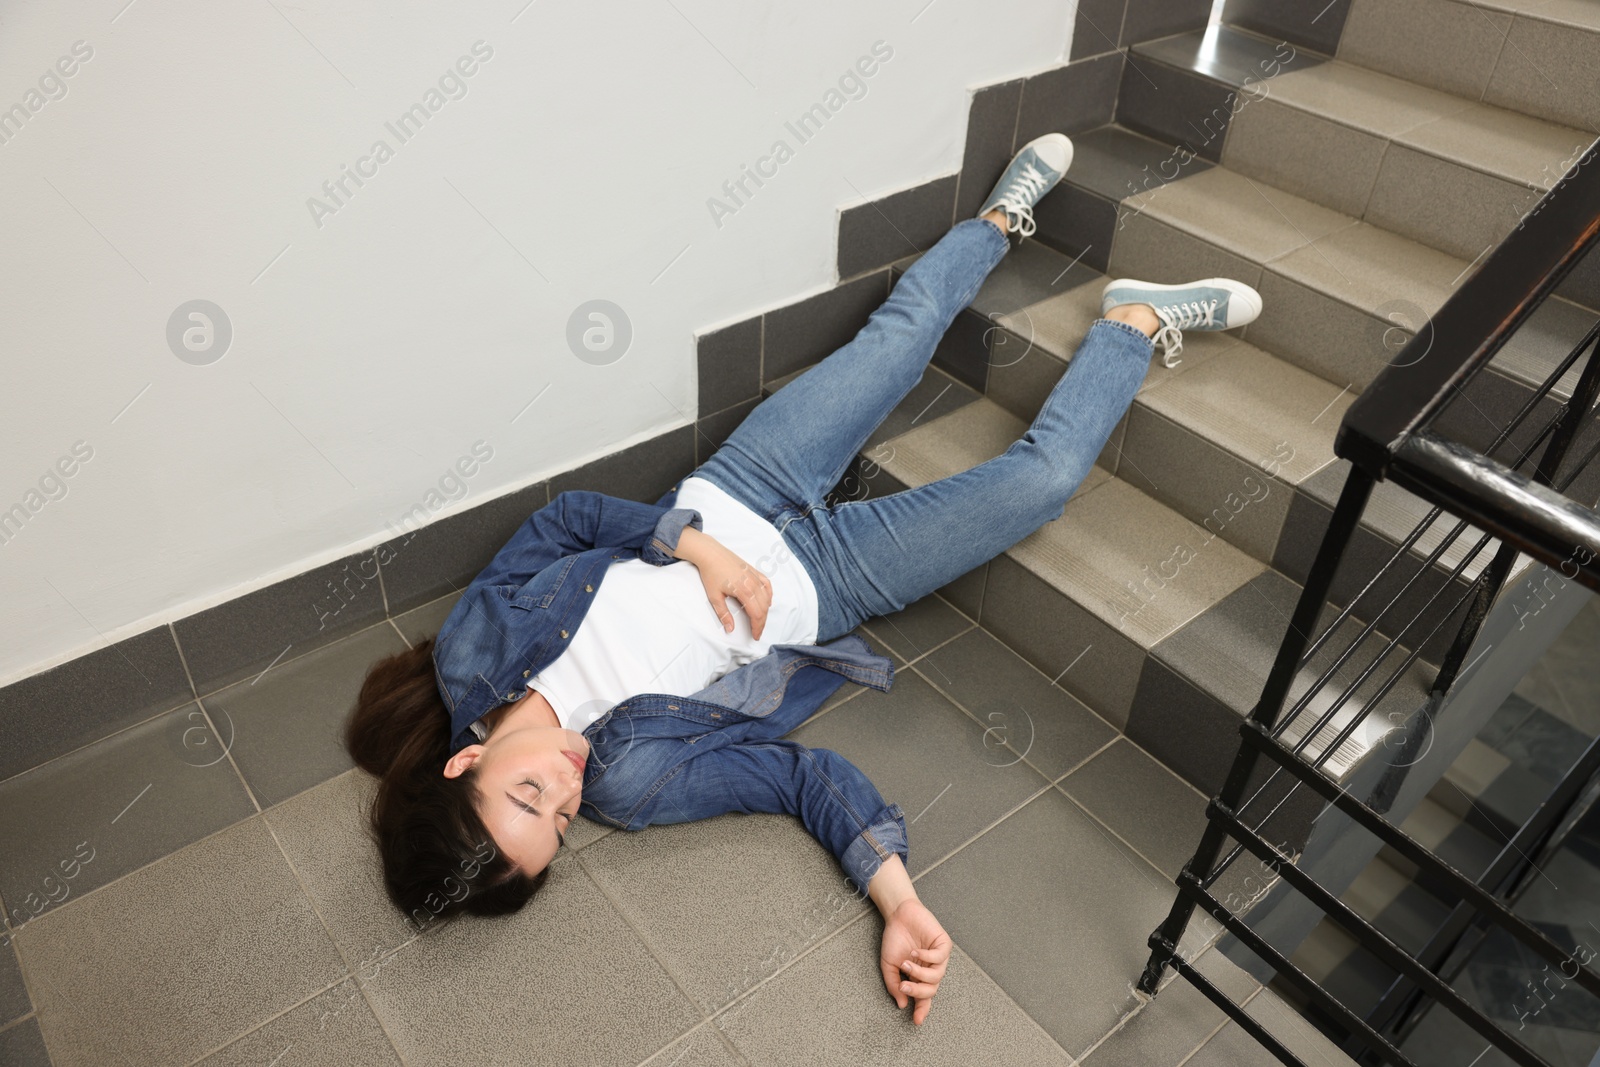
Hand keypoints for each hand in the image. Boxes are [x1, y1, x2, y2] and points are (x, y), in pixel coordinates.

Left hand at [681, 530, 772, 638]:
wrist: (710, 554)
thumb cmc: (711, 573)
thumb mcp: (714, 597)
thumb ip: (724, 614)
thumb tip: (730, 629)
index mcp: (744, 591)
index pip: (756, 614)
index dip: (757, 627)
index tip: (756, 636)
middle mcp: (753, 583)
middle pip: (763, 608)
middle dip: (762, 622)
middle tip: (757, 632)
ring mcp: (755, 576)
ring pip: (767, 597)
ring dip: (766, 611)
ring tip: (760, 620)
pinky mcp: (754, 571)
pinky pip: (767, 584)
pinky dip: (769, 594)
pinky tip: (768, 601)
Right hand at [879, 897, 951, 1024]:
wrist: (898, 914)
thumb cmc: (894, 938)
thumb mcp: (889, 965)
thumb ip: (893, 984)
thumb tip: (901, 1003)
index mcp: (919, 976)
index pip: (924, 997)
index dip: (921, 1009)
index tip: (916, 1021)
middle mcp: (931, 968)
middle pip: (931, 990)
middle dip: (917, 991)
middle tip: (903, 986)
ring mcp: (938, 957)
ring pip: (937, 976)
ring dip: (919, 973)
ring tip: (906, 963)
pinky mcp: (943, 944)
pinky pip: (940, 957)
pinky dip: (926, 957)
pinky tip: (915, 952)